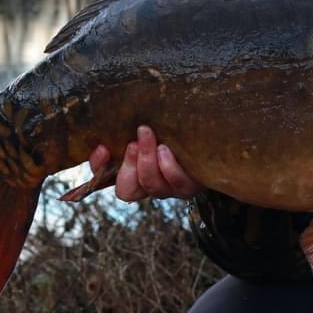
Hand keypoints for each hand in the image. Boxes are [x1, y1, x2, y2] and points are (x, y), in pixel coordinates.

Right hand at [88, 126, 205, 200]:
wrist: (213, 137)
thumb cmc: (174, 128)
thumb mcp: (150, 128)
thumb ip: (128, 128)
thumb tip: (108, 121)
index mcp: (135, 174)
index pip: (105, 177)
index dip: (100, 168)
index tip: (102, 147)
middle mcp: (151, 185)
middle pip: (127, 190)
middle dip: (128, 165)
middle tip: (133, 142)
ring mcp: (171, 188)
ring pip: (152, 185)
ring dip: (147, 161)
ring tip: (151, 139)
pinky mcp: (192, 186)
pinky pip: (178, 184)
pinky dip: (169, 168)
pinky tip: (167, 150)